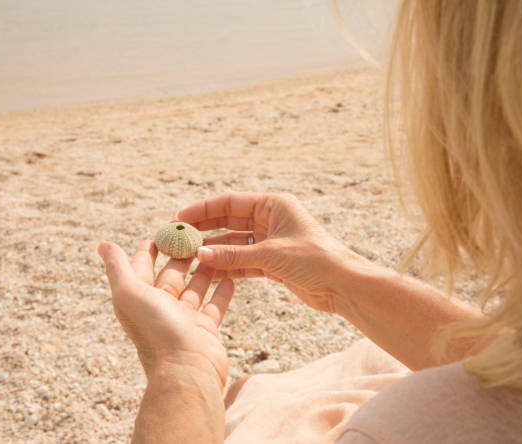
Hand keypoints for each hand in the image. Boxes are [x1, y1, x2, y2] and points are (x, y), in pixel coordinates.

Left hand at [98, 240, 233, 387]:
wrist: (186, 371)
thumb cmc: (156, 331)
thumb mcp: (130, 293)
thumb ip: (118, 268)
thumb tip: (102, 244)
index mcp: (140, 299)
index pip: (143, 267)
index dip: (150, 249)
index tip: (163, 230)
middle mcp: (160, 309)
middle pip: (171, 275)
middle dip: (181, 255)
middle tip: (195, 234)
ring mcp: (183, 320)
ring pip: (194, 288)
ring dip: (203, 270)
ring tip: (214, 250)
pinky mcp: (204, 330)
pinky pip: (214, 306)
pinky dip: (221, 292)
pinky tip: (230, 276)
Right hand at [177, 192, 373, 313]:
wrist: (343, 286)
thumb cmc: (316, 260)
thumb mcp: (271, 255)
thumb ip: (234, 255)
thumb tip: (200, 254)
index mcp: (273, 205)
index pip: (230, 203)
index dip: (203, 210)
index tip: (180, 218)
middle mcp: (270, 220)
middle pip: (228, 221)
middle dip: (204, 230)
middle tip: (178, 238)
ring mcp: (270, 242)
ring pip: (234, 243)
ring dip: (214, 250)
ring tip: (188, 257)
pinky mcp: (272, 263)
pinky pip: (242, 261)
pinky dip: (227, 266)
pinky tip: (207, 270)